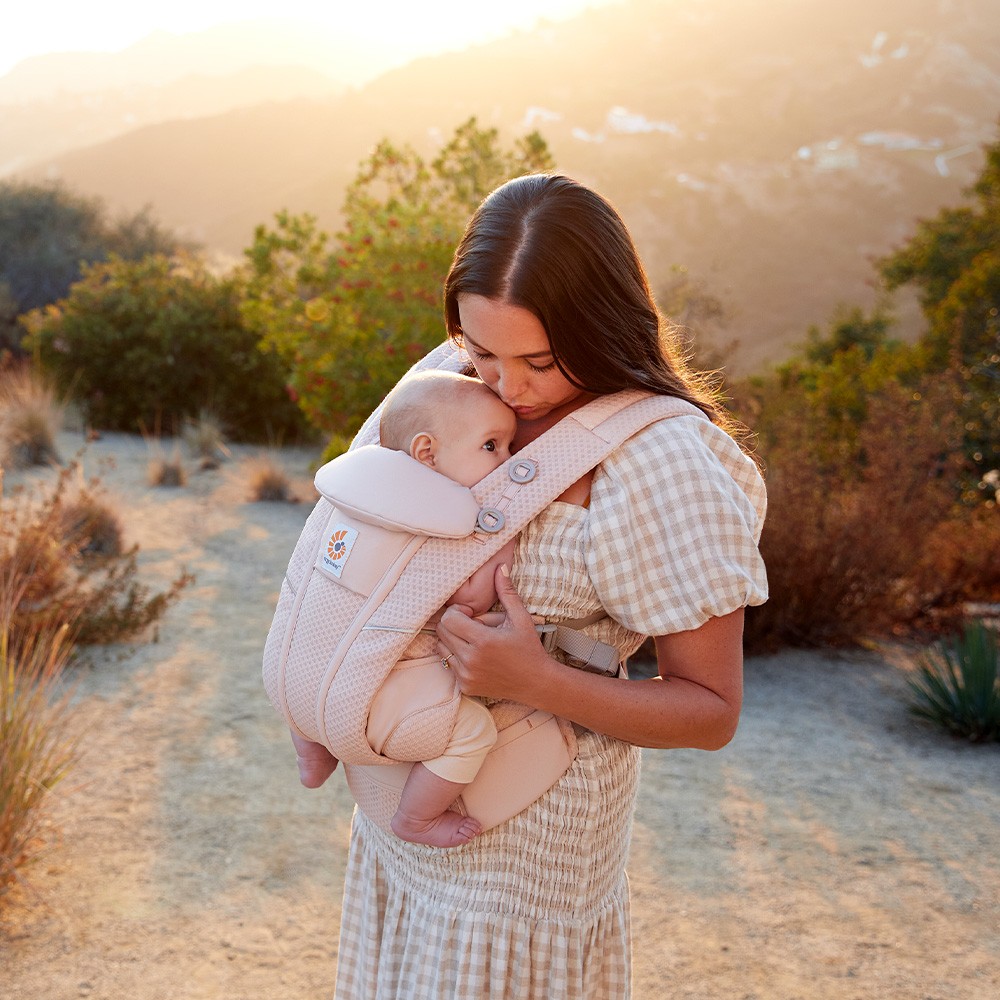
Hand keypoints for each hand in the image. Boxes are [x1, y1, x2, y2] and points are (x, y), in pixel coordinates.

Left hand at [436, 565, 548, 701]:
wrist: (537, 682)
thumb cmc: (529, 648)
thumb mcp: (521, 618)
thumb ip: (506, 592)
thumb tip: (500, 567)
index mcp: (483, 641)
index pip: (449, 618)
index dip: (457, 611)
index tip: (471, 614)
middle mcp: (471, 660)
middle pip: (442, 632)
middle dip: (453, 623)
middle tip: (472, 625)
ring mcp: (466, 675)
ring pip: (441, 648)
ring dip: (452, 640)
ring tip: (473, 640)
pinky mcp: (465, 686)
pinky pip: (448, 664)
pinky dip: (456, 657)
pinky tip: (476, 656)